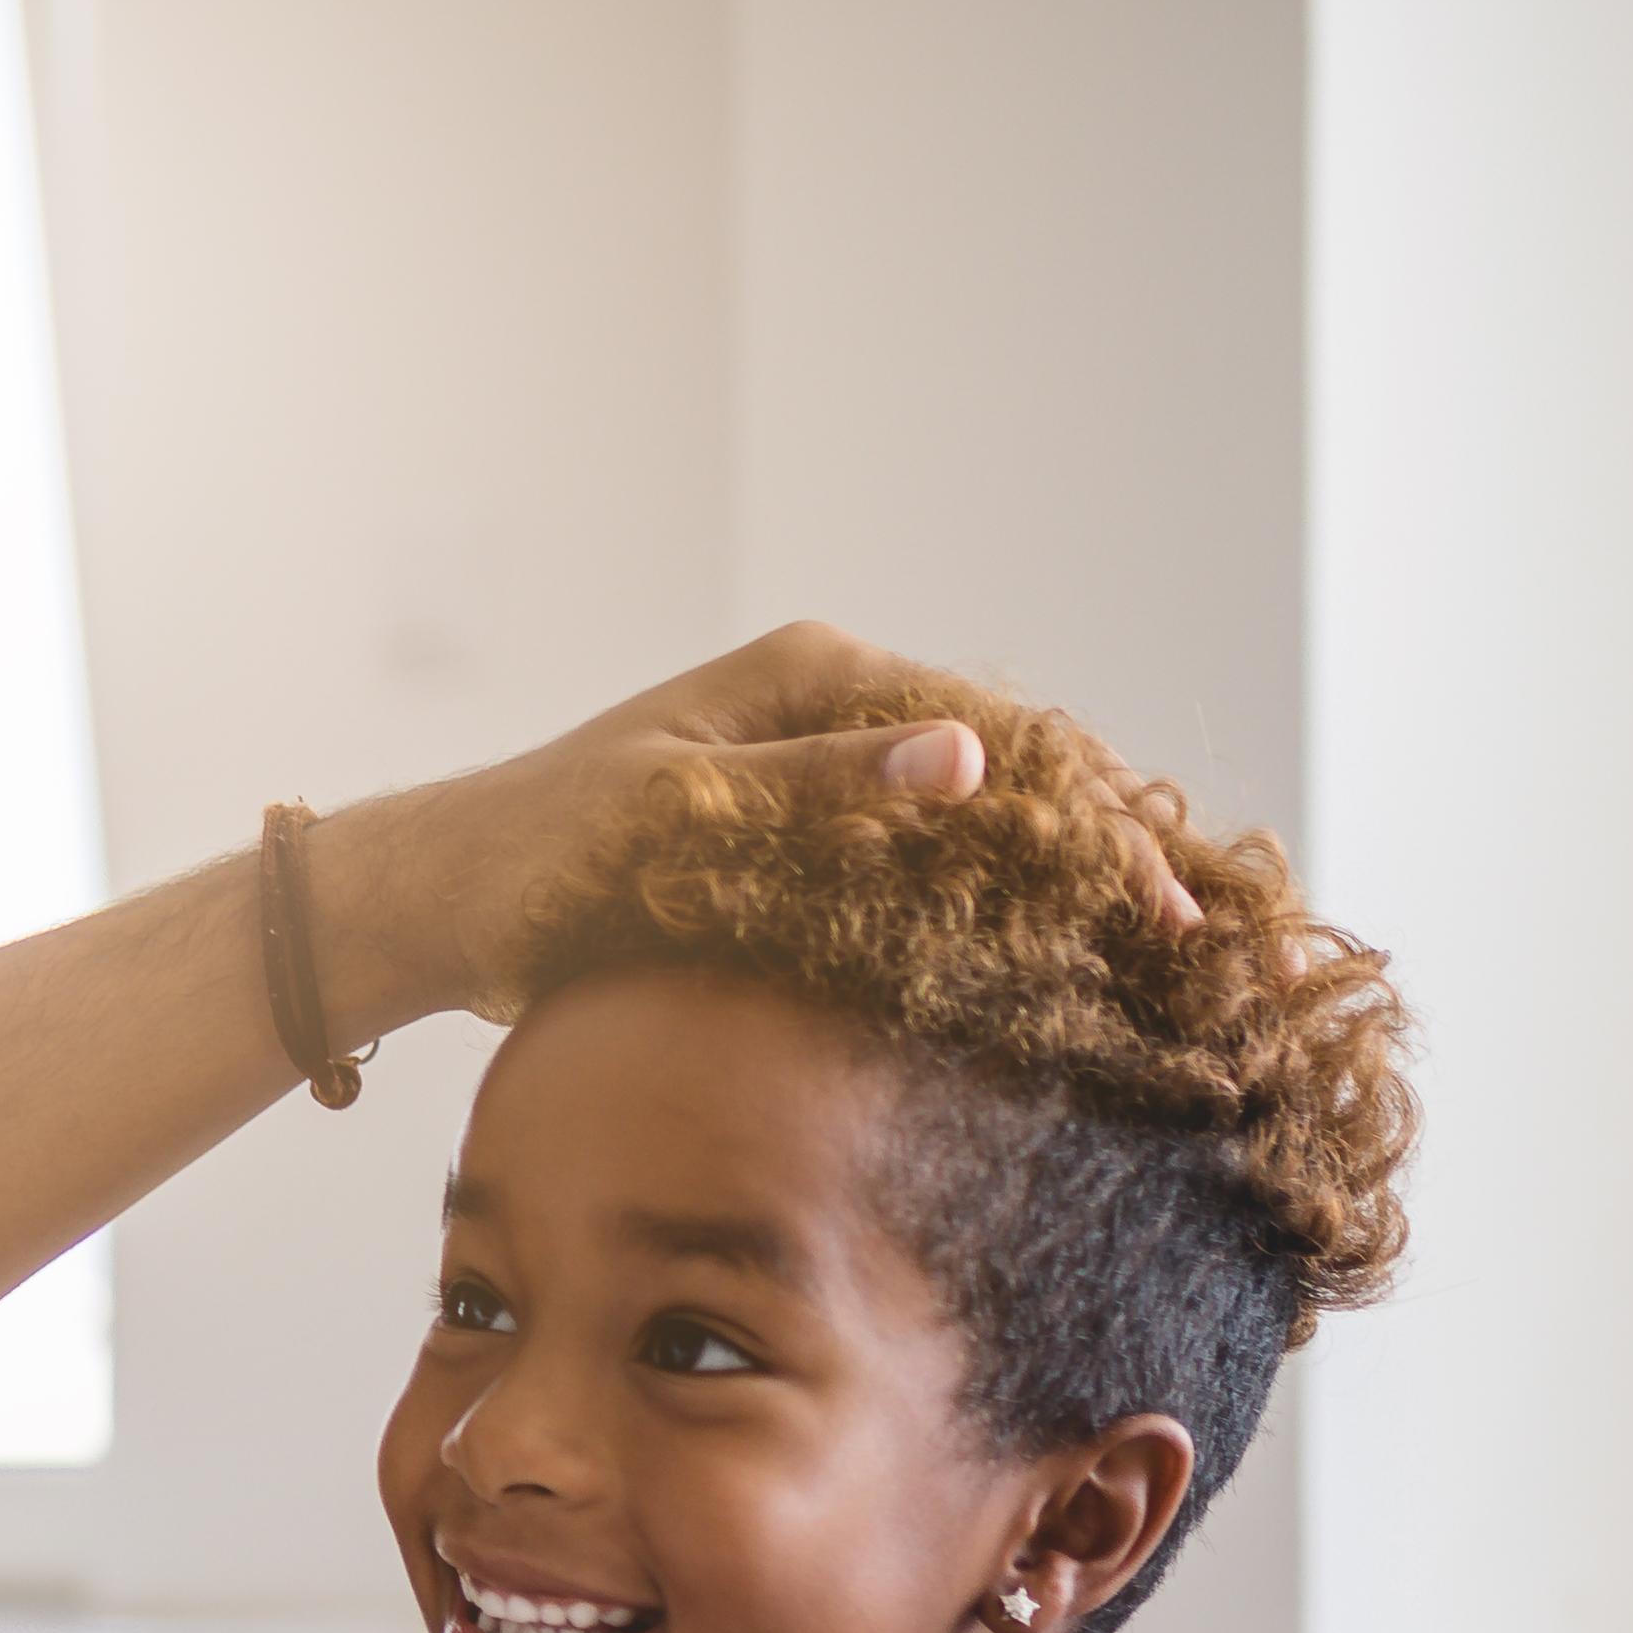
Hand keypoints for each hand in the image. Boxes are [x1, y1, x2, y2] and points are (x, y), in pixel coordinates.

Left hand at [301, 620, 1201, 1042]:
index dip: (1094, 822)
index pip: (1002, 735)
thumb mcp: (682, 820)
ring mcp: (817, 766)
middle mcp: (829, 704)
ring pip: (979, 816)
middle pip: (1011, 767)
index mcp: (816, 673)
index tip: (1160, 909)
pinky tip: (1049, 959)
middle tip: (1192, 941)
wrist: (441, 900)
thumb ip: (827, 789)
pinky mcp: (797, 830)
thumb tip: (967, 761)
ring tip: (1155, 953)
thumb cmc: (540, 856)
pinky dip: (994, 900)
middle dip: (1104, 845)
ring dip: (1063, 877)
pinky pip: (925, 858)